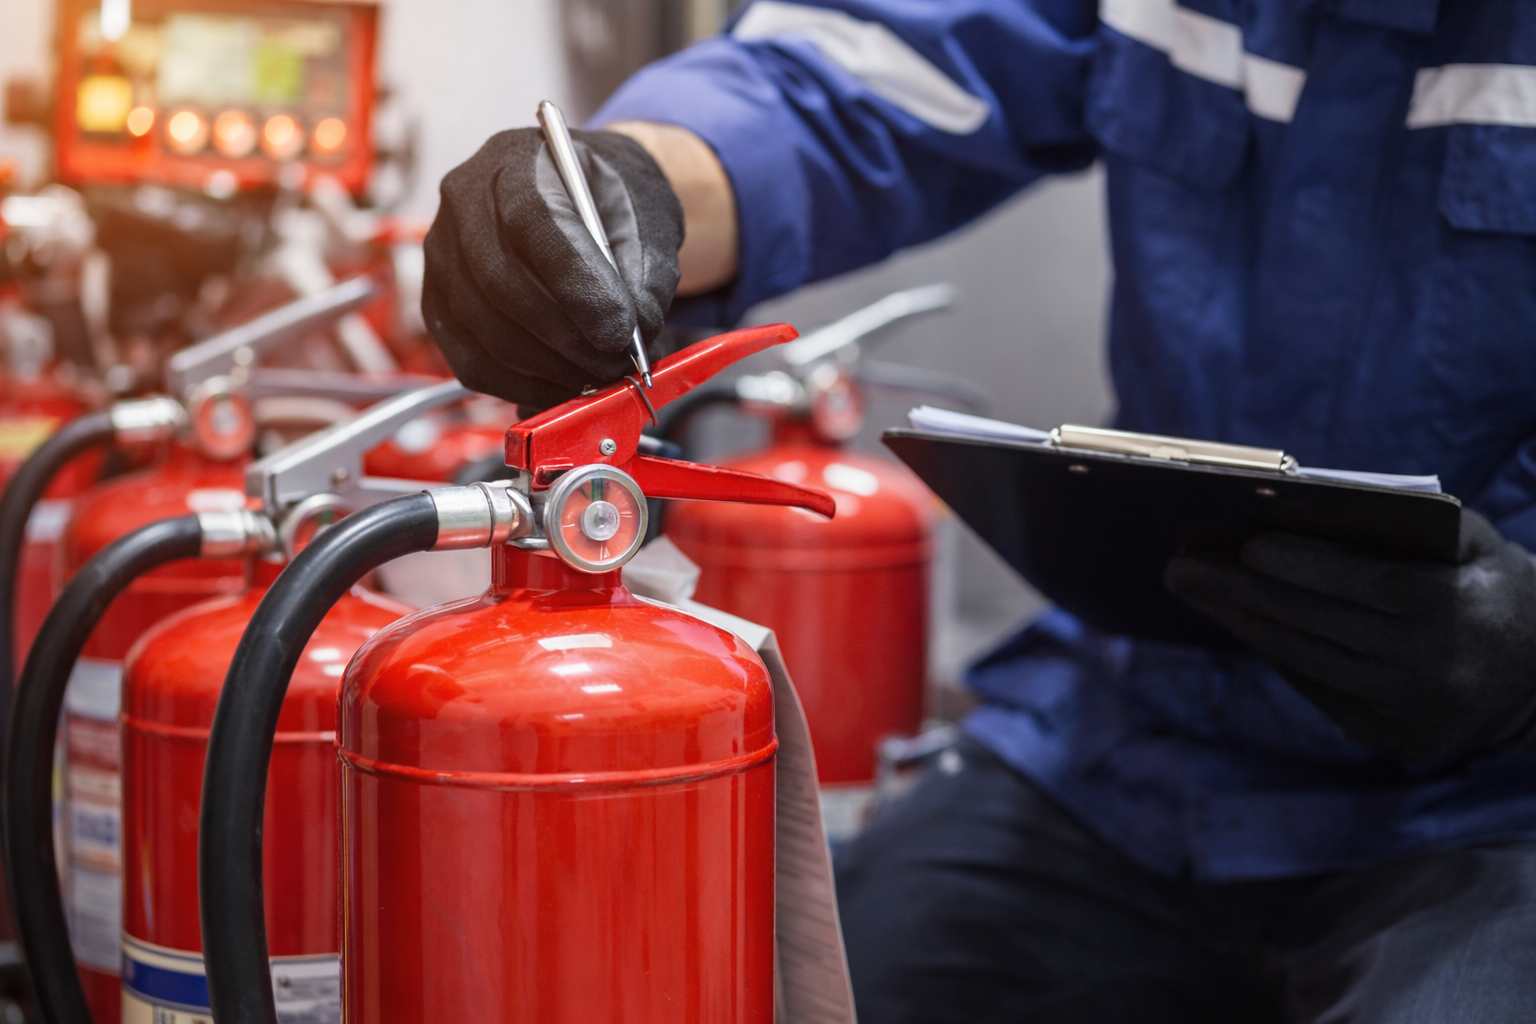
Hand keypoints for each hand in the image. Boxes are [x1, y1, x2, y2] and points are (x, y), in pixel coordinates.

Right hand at [422, 128, 683, 410]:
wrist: (581, 200)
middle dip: (566, 339)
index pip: (533, 224)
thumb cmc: (611, 205)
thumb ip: (646, 271)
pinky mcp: (438, 305)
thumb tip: (637, 331)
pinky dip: (522, 385)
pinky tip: (562, 386)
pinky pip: (472, 361)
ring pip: (485, 329)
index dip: (577, 286)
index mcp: (517, 161)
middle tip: (616, 365)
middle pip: (501, 284)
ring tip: (599, 377)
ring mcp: (441, 254)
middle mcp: (464, 201)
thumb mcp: (646, 219)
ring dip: (548, 368)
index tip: (620, 331)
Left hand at [1165, 510, 1535, 760]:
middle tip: (1181, 567)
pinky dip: (1275, 653)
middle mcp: (1430, 666)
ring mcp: (1408, 710)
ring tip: (1195, 589)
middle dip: (1242, 592)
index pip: (1370, 585)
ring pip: (1308, 661)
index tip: (1247, 545)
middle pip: (1320, 625)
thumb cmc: (1495, 588)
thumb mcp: (1476, 544)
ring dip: (1243, 624)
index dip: (1306, 565)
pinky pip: (1318, 689)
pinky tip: (1238, 622)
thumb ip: (1409, 522)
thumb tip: (1314, 501)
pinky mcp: (1392, 738)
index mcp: (1455, 610)